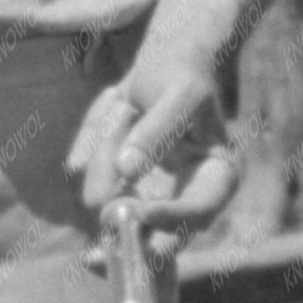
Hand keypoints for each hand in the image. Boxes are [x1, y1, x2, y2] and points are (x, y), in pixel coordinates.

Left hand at [64, 60, 240, 227]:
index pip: (199, 213)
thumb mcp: (180, 94)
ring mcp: (146, 196)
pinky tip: (116, 109)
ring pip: (108, 200)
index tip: (142, 211)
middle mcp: (181, 199)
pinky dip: (91, 143)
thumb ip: (158, 131)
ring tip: (124, 106)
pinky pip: (88, 177)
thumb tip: (127, 170)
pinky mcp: (114, 186)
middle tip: (96, 239)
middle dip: (121, 223)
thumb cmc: (184, 76)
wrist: (162, 64)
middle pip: (148, 229)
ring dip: (105, 152)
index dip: (172, 220)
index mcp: (215, 179)